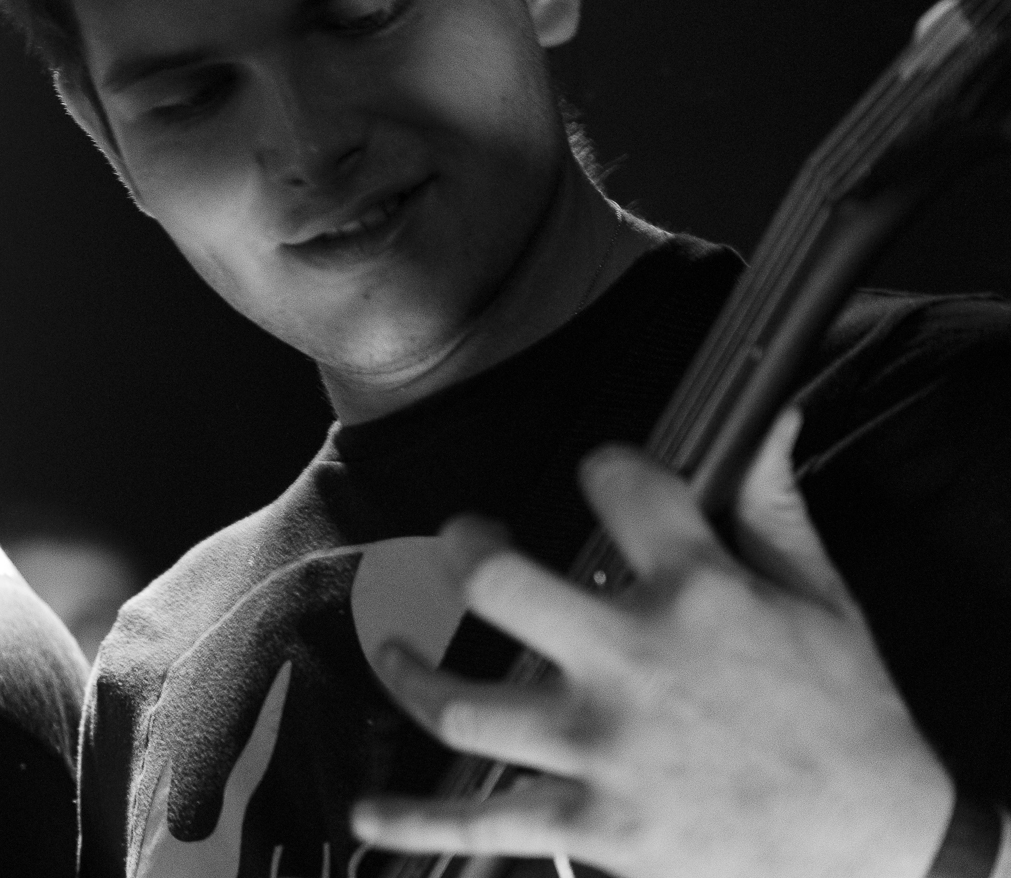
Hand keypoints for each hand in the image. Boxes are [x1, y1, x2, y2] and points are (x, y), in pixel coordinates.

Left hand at [351, 410, 955, 877]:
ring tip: (395, 651)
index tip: (603, 474)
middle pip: (495, 583)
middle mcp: (632, 661)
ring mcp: (603, 748)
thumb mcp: (821, 596)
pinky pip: (483, 822)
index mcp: (695, 591)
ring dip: (409, 674)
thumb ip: (771, 503)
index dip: (608, 465)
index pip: (619, 483)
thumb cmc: (849, 716)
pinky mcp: (595, 825)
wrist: (880, 843)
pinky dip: (413, 825)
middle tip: (463, 542)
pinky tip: (367, 816)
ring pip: (462, 707)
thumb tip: (767, 413)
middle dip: (462, 549)